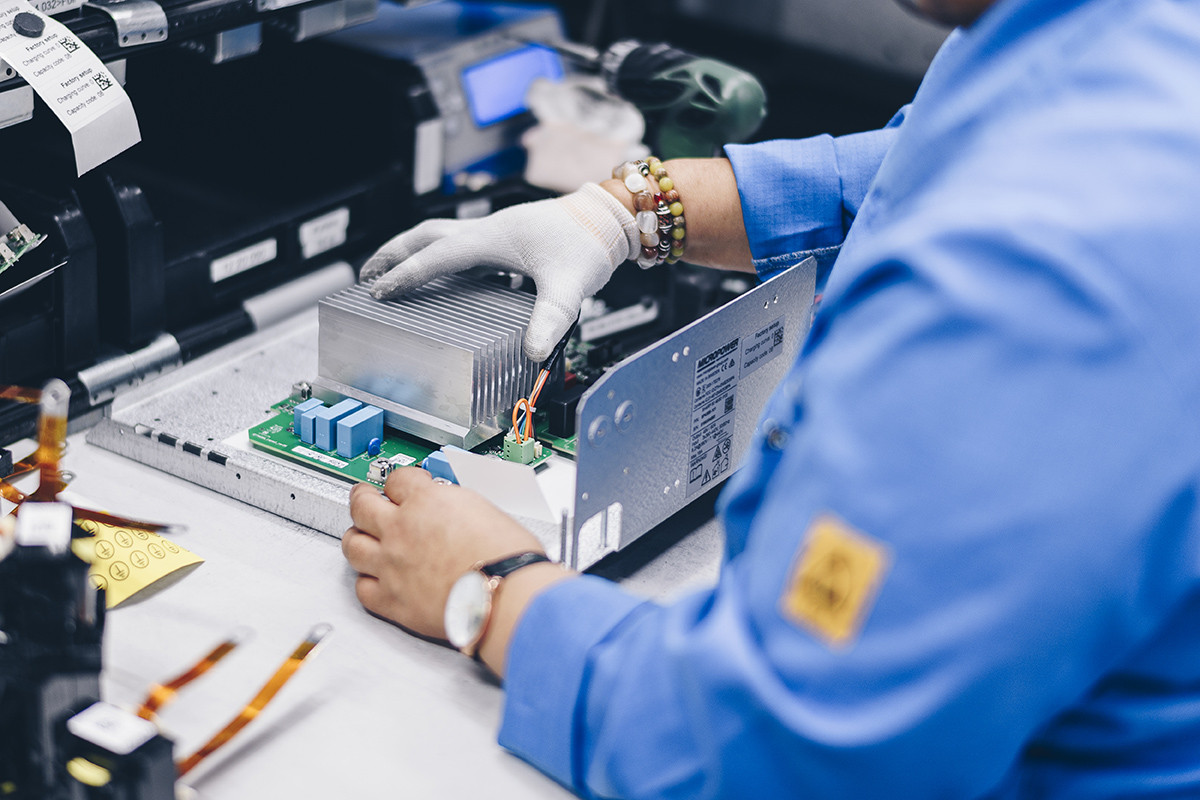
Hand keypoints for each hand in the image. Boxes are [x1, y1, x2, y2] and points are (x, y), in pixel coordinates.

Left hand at [341, 467, 548, 640]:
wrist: (507, 595)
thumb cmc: (507, 556)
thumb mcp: (483, 508)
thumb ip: (453, 505)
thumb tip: (446, 508)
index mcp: (426, 501)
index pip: (397, 479)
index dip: (400, 481)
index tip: (401, 485)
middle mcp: (401, 530)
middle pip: (362, 505)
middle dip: (362, 497)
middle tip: (364, 496)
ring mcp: (391, 565)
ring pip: (353, 545)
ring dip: (356, 537)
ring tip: (360, 536)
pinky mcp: (392, 601)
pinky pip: (362, 588)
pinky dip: (365, 582)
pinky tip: (373, 578)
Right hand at [360, 183, 637, 361]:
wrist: (611, 217)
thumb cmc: (590, 242)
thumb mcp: (570, 286)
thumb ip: (550, 319)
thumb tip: (533, 353)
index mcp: (492, 239)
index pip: (436, 256)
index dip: (406, 275)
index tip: (379, 291)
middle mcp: (489, 230)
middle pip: (426, 235)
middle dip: (394, 254)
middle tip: (369, 276)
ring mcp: (498, 231)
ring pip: (442, 235)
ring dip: (416, 252)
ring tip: (398, 273)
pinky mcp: (510, 237)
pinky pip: (464, 244)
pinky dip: (445, 257)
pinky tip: (450, 279)